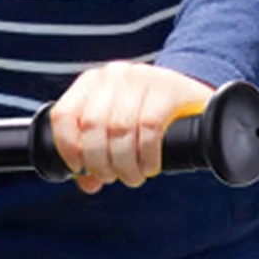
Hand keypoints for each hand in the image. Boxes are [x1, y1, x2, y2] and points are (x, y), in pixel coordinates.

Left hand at [49, 64, 212, 194]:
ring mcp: (142, 78)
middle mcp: (113, 75)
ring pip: (120, 130)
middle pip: (92, 127)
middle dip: (101, 162)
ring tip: (133, 176)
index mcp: (92, 82)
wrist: (195, 100)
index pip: (64, 114)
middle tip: (114, 177)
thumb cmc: (152, 116)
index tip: (80, 168)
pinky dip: (146, 156)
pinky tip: (150, 166)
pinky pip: (149, 128)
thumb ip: (97, 154)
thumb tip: (87, 183)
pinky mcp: (168, 89)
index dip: (67, 147)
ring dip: (124, 164)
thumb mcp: (119, 128)